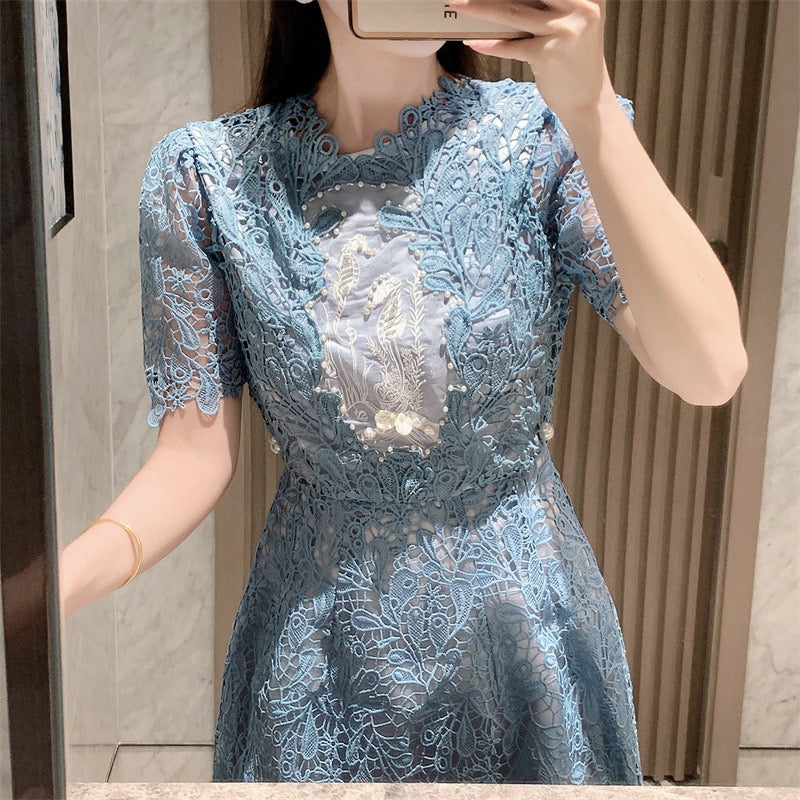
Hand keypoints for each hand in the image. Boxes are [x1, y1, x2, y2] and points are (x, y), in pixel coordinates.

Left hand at [451, 0, 614, 124]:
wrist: (587, 99)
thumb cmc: (574, 57)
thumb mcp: (570, 21)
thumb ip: (548, 4)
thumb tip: (503, 0)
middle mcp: (580, 6)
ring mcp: (564, 31)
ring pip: (513, 12)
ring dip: (480, 8)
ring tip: (458, 5)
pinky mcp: (548, 55)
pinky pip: (511, 46)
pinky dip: (490, 45)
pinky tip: (473, 42)